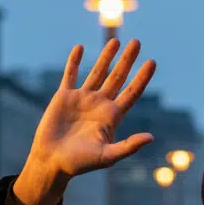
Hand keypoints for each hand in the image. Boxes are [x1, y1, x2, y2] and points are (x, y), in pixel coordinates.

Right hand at [14, 39, 156, 204]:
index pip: (132, 92)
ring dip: (106, 57)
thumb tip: (151, 137)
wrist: (51, 161)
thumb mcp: (107, 156)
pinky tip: (80, 48)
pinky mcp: (63, 97)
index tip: (152, 62)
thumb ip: (128, 146)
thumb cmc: (80, 163)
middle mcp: (99, 104)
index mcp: (112, 117)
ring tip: (116, 41)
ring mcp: (82, 99)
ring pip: (97, 72)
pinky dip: (74, 61)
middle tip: (137, 42)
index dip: (142, 78)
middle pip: (118, 77)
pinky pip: (70, 75)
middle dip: (127, 60)